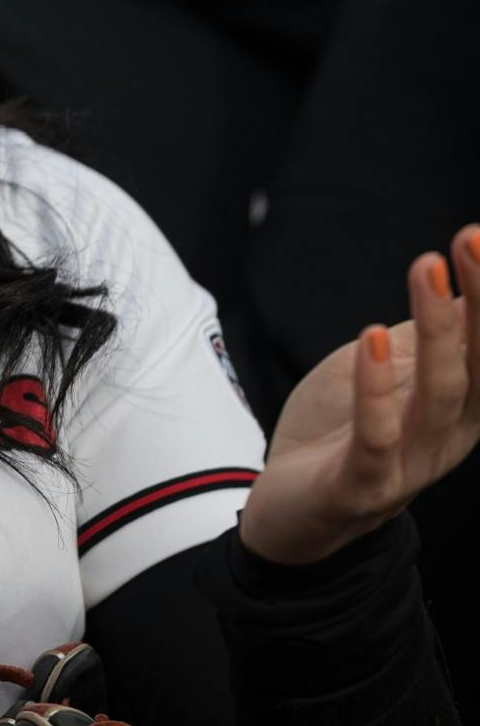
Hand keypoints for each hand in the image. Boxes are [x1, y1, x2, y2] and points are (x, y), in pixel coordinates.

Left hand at [239, 225, 479, 564]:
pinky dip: (377, 390)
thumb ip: (425, 338)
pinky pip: (375, 437)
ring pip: (436, 395)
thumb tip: (457, 280)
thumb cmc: (343, 432)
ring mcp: (407, 465)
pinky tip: (373, 338)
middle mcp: (446, 438)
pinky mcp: (359, 485)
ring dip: (437, 329)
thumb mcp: (390, 374)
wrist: (290, 514)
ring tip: (426, 267)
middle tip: (469, 238)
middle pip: (477, 368)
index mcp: (459, 411)